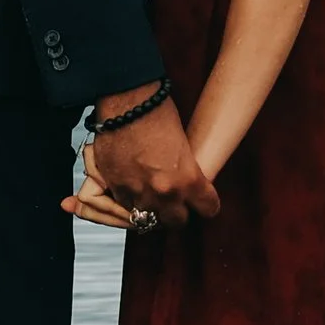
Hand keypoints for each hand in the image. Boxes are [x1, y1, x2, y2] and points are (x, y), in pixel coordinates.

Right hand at [91, 94, 218, 223]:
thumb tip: (184, 183)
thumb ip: (185, 172)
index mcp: (188, 180)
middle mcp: (165, 192)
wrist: (126, 102)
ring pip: (148, 220)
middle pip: (177, 222)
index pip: (208, 209)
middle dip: (177, 213)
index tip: (203, 201)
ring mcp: (139, 193)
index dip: (207, 204)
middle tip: (175, 202)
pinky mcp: (116, 188)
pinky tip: (132, 191)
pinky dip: (128, 202)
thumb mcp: (183, 146)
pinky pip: (124, 208)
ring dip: (150, 210)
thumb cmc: (156, 113)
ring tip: (150, 196)